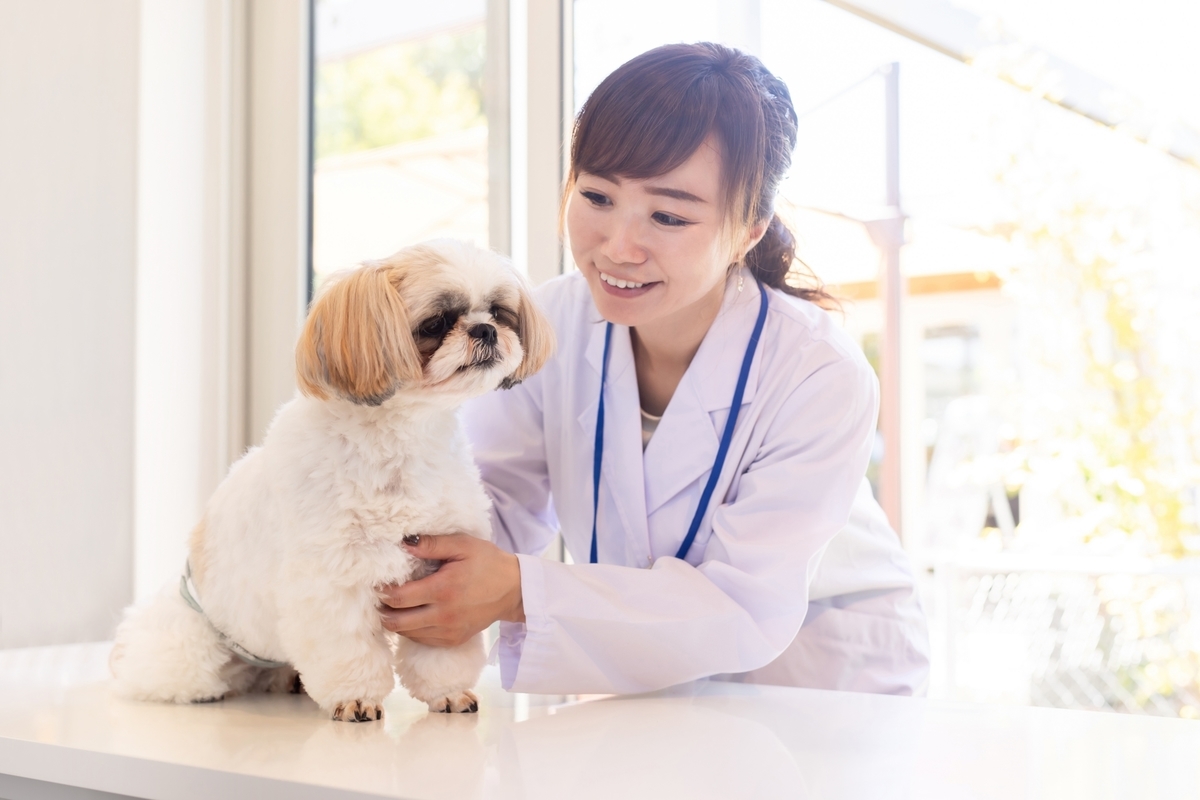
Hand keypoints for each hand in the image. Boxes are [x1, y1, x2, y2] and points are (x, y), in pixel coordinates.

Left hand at [378, 534, 524, 646]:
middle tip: (379, 597)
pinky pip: (421, 639)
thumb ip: (432, 544)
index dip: (382, 592)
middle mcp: (444, 615)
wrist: (514, 589)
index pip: (399, 598)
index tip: (377, 583)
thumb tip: (403, 543)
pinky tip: (412, 615)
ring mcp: (449, 631)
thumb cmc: (488, 563)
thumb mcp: (463, 545)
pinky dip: (411, 629)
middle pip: (397, 622)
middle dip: (382, 610)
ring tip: (392, 605)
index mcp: (443, 589)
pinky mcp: (453, 640)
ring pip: (407, 633)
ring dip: (395, 621)